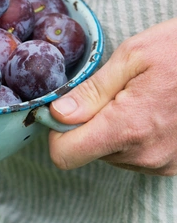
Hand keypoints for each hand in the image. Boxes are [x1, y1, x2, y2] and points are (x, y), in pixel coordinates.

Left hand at [48, 17, 176, 175]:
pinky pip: (137, 157)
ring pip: (112, 155)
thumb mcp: (133, 56)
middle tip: (114, 94)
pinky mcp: (176, 166)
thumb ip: (91, 91)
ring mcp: (164, 164)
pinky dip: (135, 137)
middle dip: (90, 124)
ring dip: (114, 131)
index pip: (66, 154)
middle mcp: (145, 155)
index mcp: (128, 128)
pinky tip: (153, 112)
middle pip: (88, 152)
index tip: (64, 111)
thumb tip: (57, 114)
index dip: (57, 132)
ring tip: (139, 99)